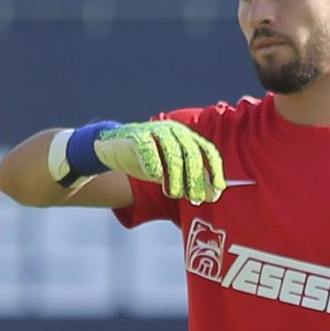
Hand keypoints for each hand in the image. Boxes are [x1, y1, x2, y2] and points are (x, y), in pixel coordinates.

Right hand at [91, 122, 224, 203]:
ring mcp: (156, 131)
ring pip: (172, 155)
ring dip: (175, 177)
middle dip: (195, 179)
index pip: (207, 151)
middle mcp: (175, 131)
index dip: (214, 170)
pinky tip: (154, 177)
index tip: (217, 190)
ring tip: (172, 194)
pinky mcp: (137, 136)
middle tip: (195, 199)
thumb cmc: (148, 161)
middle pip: (191, 155)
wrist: (112, 149)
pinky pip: (148, 150)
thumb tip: (214, 195)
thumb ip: (191, 180)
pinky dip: (153, 164)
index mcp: (187, 137)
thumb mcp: (172, 172)